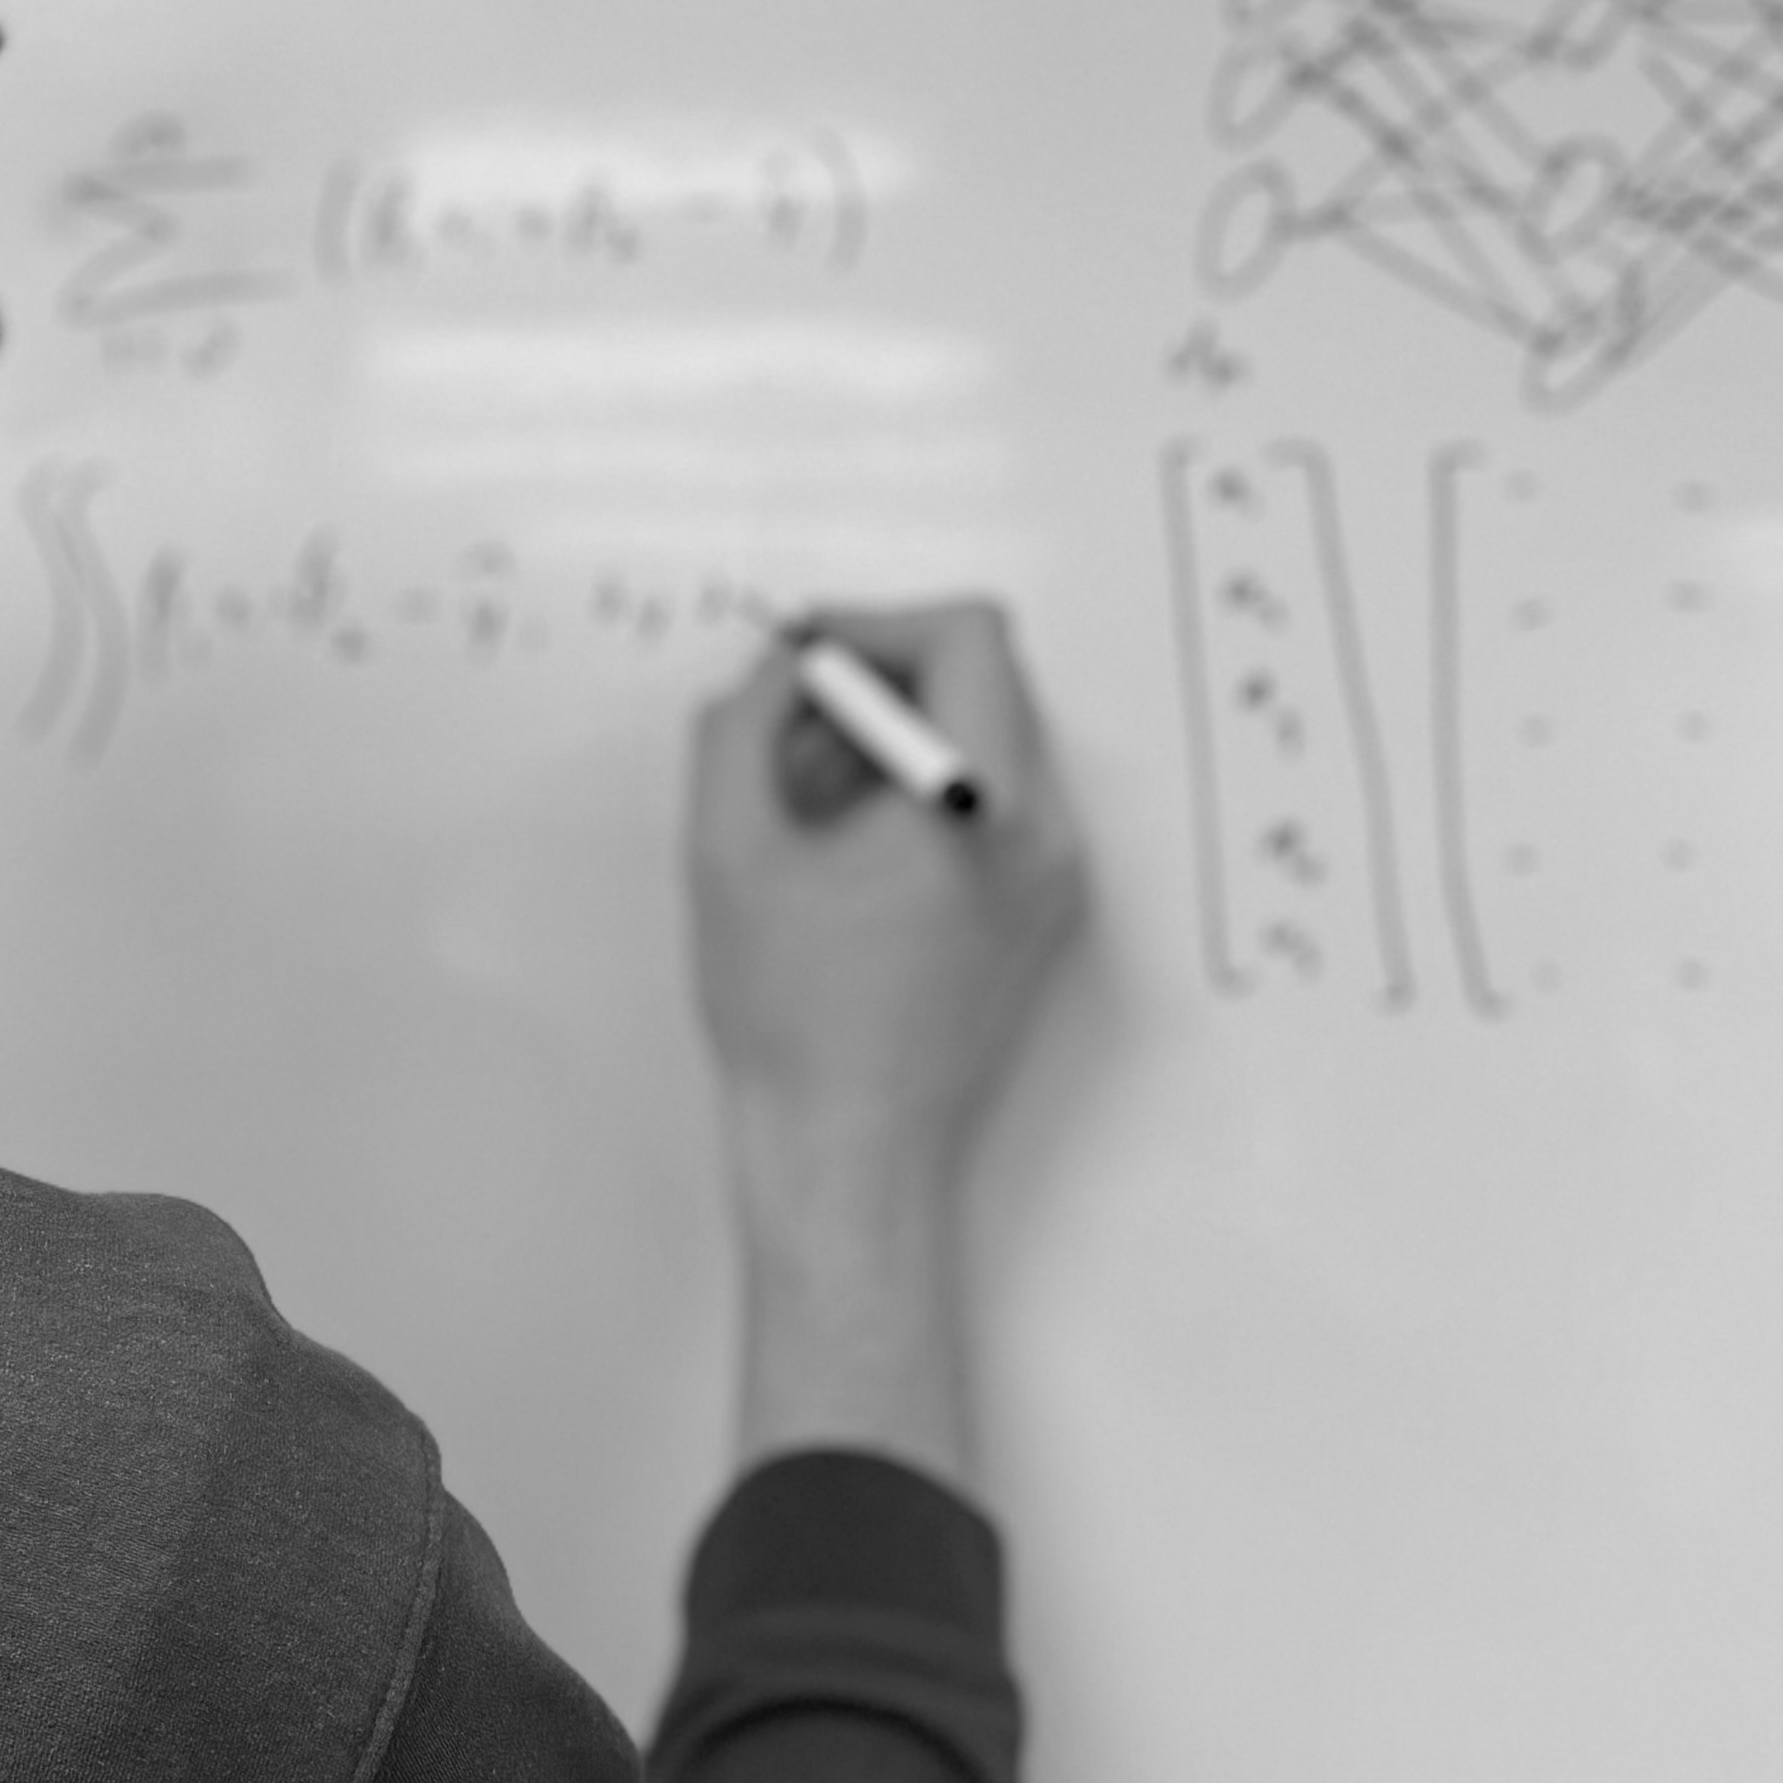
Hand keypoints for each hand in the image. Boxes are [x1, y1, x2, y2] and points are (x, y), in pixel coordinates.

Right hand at [689, 597, 1083, 1211]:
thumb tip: (774, 670)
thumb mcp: (727, 850)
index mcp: (978, 805)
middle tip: (791, 733)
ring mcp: (1055, 879)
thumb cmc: (794, 1027)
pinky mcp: (1043, 916)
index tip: (806, 664)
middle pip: (984, 681)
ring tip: (809, 809)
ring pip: (987, 741)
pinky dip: (922, 798)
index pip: (968, 635)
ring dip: (895, 743)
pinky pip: (994, 807)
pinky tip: (846, 859)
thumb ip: (741, 726)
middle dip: (878, 684)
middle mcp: (1043, 835)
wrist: (850, 1157)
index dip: (873, 625)